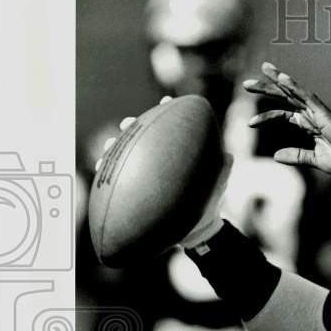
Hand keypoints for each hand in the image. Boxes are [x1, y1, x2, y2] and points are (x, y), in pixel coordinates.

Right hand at [96, 97, 231, 249]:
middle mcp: (161, 159)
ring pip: (126, 153)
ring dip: (114, 146)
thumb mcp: (216, 187)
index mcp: (179, 152)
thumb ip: (222, 171)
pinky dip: (109, 172)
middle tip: (127, 124)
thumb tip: (228, 156)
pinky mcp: (137, 188)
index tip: (166, 101)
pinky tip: (102, 169)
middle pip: (143, 135)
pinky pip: (119, 177)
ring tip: (108, 145)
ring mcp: (147, 172)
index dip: (169, 110)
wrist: (197, 229)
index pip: (173, 126)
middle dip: (132, 126)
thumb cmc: (208, 204)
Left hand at [244, 62, 330, 174]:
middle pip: (284, 97)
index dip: (266, 117)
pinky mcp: (324, 113)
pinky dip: (295, 87)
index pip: (283, 115)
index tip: (250, 123)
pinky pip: (307, 96)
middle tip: (246, 84)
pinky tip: (283, 79)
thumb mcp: (315, 159)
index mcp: (309, 124)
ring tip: (263, 69)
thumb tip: (275, 156)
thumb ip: (296, 156)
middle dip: (266, 89)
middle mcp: (311, 114)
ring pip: (294, 91)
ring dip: (277, 80)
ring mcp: (317, 111)